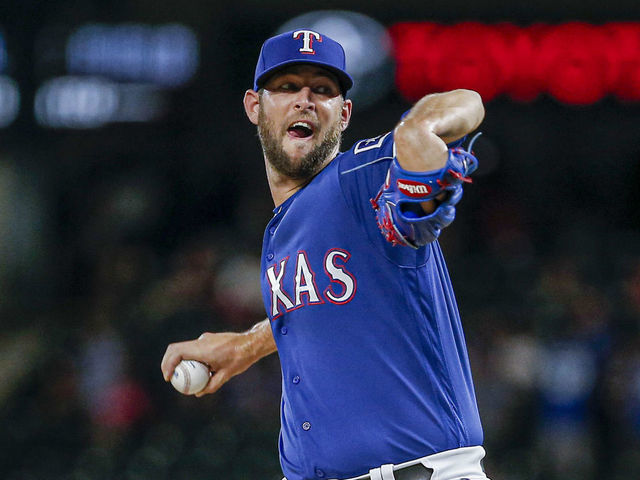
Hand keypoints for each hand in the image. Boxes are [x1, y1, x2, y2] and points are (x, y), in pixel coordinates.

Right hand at [161, 320, 276, 396]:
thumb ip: (211, 385)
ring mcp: (204, 338)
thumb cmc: (240, 359)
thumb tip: (197, 393)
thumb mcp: (226, 375)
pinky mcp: (208, 339)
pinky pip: (194, 348)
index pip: (177, 353)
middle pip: (175, 348)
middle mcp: (201, 341)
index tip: (168, 377)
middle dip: (168, 361)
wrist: (251, 343)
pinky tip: (196, 370)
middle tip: (169, 376)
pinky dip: (189, 358)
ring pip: (184, 347)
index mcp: (203, 349)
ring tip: (180, 375)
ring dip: (178, 360)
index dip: (168, 364)